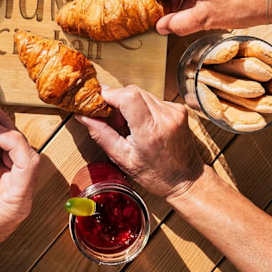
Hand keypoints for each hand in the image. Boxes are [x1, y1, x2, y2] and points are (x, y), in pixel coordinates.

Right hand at [77, 86, 203, 201]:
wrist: (187, 180)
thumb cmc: (157, 175)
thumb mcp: (123, 159)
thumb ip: (101, 134)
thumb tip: (84, 117)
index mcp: (150, 131)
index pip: (129, 95)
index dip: (111, 94)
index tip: (101, 102)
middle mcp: (165, 117)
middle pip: (133, 90)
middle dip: (118, 101)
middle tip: (117, 121)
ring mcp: (174, 111)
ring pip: (142, 92)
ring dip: (130, 104)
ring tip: (131, 125)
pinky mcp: (178, 108)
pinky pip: (152, 98)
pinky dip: (143, 107)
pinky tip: (144, 124)